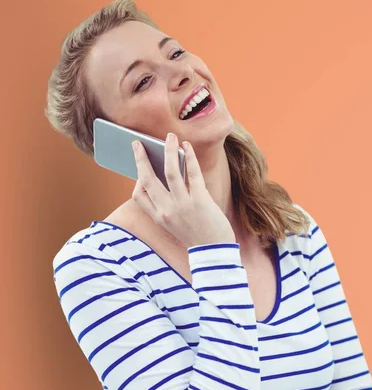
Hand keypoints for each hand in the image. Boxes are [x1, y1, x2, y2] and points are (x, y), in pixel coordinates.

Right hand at [131, 133, 235, 248]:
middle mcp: (167, 211)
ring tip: (169, 137)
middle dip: (141, 158)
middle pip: (148, 178)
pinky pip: (192, 173)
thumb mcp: (175, 225)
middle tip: (138, 142)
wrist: (216, 251)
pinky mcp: (200, 200)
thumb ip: (167, 205)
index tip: (141, 170)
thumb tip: (168, 173)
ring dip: (168, 150)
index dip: (137, 180)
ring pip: (170, 171)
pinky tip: (187, 147)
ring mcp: (183, 205)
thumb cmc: (197, 235)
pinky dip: (189, 157)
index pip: (138, 196)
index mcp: (159, 218)